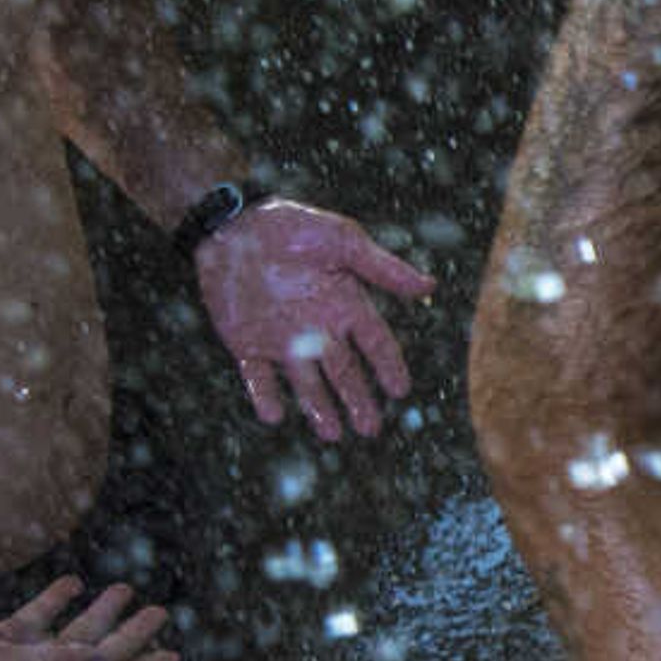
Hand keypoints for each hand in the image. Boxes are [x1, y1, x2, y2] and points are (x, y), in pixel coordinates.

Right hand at [0, 577, 175, 660]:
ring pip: (68, 636)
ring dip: (97, 614)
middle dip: (128, 636)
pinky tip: (73, 583)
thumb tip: (98, 658)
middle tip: (160, 611)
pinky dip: (53, 602)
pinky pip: (33, 621)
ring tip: (125, 589)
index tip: (171, 655)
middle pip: (94, 658)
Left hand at [195, 199, 435, 441]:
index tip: (400, 391)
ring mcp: (282, 339)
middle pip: (344, 372)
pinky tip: (274, 415)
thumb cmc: (291, 226)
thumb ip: (382, 268)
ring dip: (318, 408)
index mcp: (344, 304)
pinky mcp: (247, 344)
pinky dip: (264, 396)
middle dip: (357, 400)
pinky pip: (258, 377)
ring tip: (332, 434)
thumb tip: (430, 286)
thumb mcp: (342, 241)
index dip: (388, 367)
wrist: (230, 225)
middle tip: (369, 429)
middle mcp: (318, 328)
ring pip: (306, 383)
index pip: (375, 343)